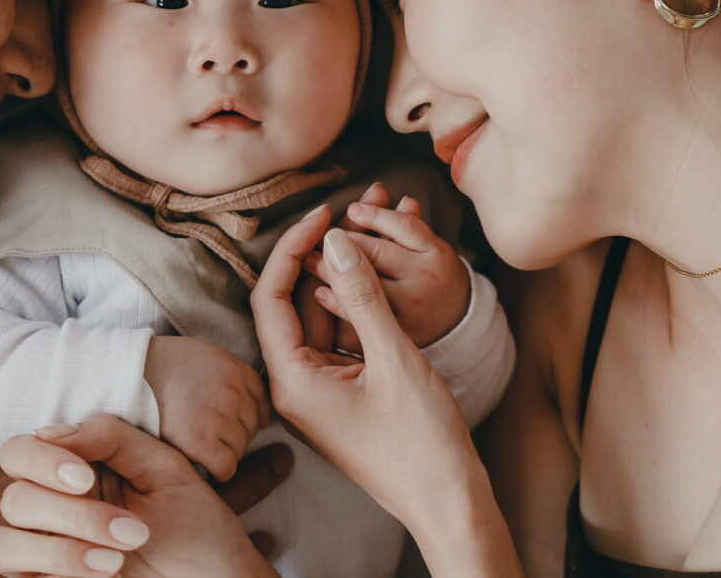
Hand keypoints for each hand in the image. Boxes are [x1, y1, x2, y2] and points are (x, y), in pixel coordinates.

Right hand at [0, 416, 285, 577]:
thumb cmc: (195, 523)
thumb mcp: (164, 467)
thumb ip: (112, 438)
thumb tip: (49, 430)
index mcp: (75, 467)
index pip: (20, 451)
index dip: (42, 461)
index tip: (86, 479)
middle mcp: (53, 506)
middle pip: (14, 498)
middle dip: (71, 515)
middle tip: (130, 532)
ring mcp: (46, 550)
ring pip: (1, 542)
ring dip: (60, 551)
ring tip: (117, 561)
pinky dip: (59, 571)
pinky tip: (108, 574)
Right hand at [144, 335, 269, 479]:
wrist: (131, 374)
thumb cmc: (161, 364)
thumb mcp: (204, 354)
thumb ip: (227, 372)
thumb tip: (245, 396)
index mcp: (235, 370)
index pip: (261, 399)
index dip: (249, 413)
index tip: (235, 422)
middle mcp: (234, 393)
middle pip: (252, 426)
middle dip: (235, 432)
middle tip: (209, 433)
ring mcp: (221, 418)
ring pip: (241, 448)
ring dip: (225, 451)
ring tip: (199, 444)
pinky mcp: (203, 442)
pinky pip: (227, 467)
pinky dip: (217, 470)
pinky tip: (201, 462)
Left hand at [250, 207, 482, 535]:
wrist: (451, 504)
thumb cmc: (423, 444)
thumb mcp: (395, 358)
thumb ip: (362, 296)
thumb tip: (337, 242)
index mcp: (291, 381)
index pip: (269, 297)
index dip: (291, 248)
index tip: (323, 216)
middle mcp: (292, 386)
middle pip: (287, 304)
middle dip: (313, 259)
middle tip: (343, 219)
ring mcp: (314, 391)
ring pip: (313, 318)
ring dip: (333, 281)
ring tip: (359, 239)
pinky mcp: (336, 394)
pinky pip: (332, 338)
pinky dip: (347, 308)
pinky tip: (368, 281)